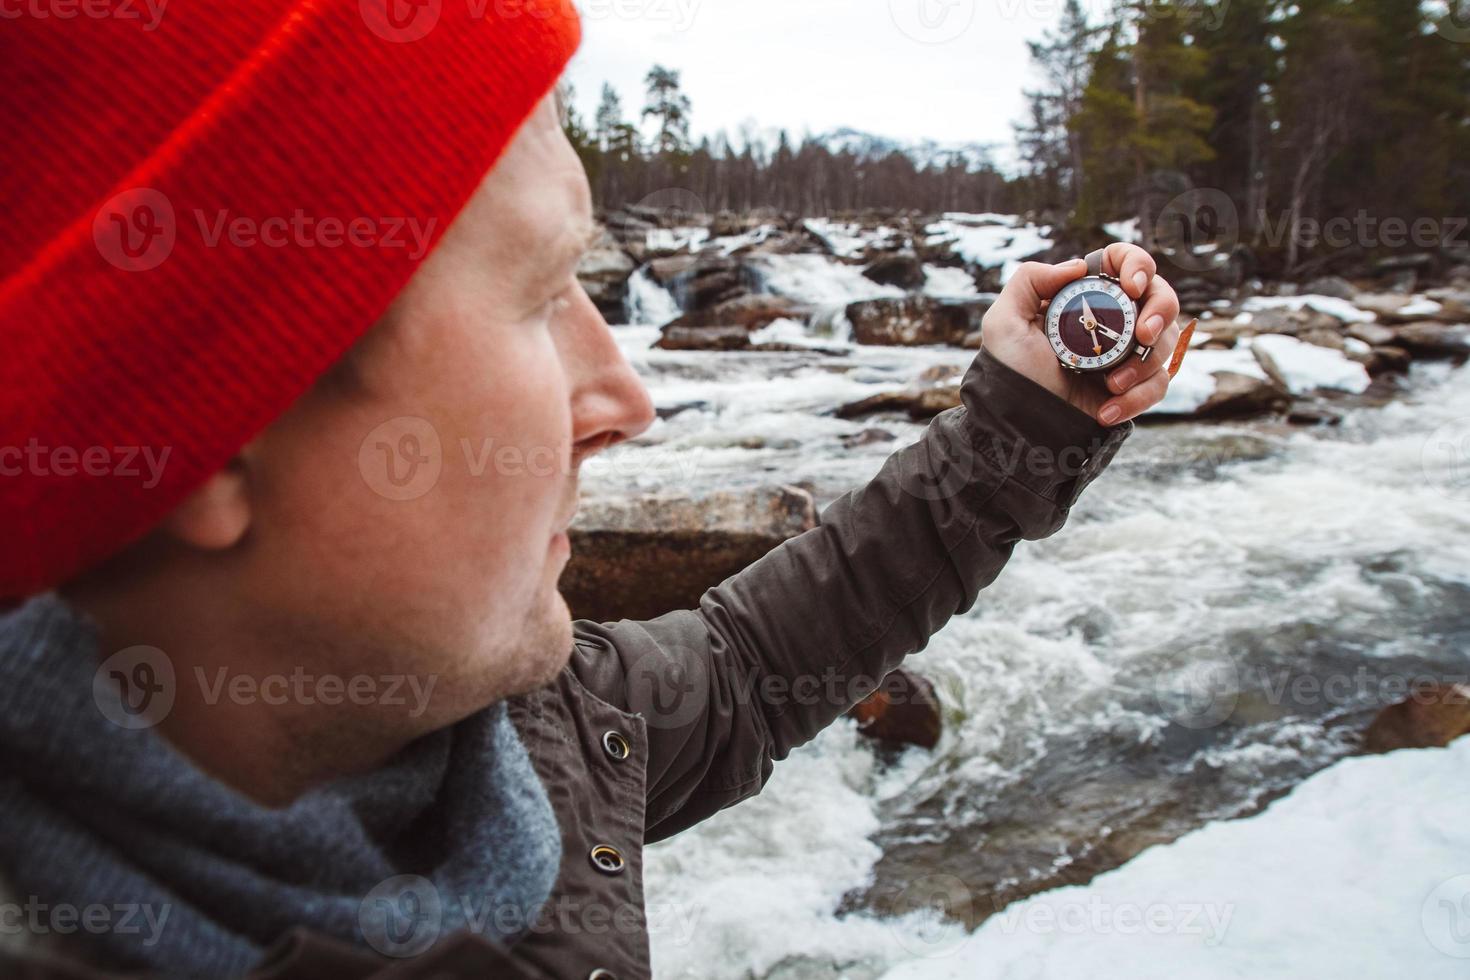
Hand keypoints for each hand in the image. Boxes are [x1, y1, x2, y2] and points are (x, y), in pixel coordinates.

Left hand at [980, 242, 1182, 426]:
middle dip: (1161, 310)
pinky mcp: (1135, 385)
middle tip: (1143, 335)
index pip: (1125, 262)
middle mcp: (1111, 318)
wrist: (1022, 423)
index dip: (1137, 264)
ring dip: (1144, 363)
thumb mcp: (1004, 322)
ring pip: (1166, 340)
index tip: (1130, 287)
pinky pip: (1159, 383)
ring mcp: (1126, 351)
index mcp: (1084, 295)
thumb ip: (1030, 280)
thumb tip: (1078, 266)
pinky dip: (1137, 398)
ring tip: (1112, 384)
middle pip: (1161, 296)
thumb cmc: (1011, 372)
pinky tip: (1107, 410)